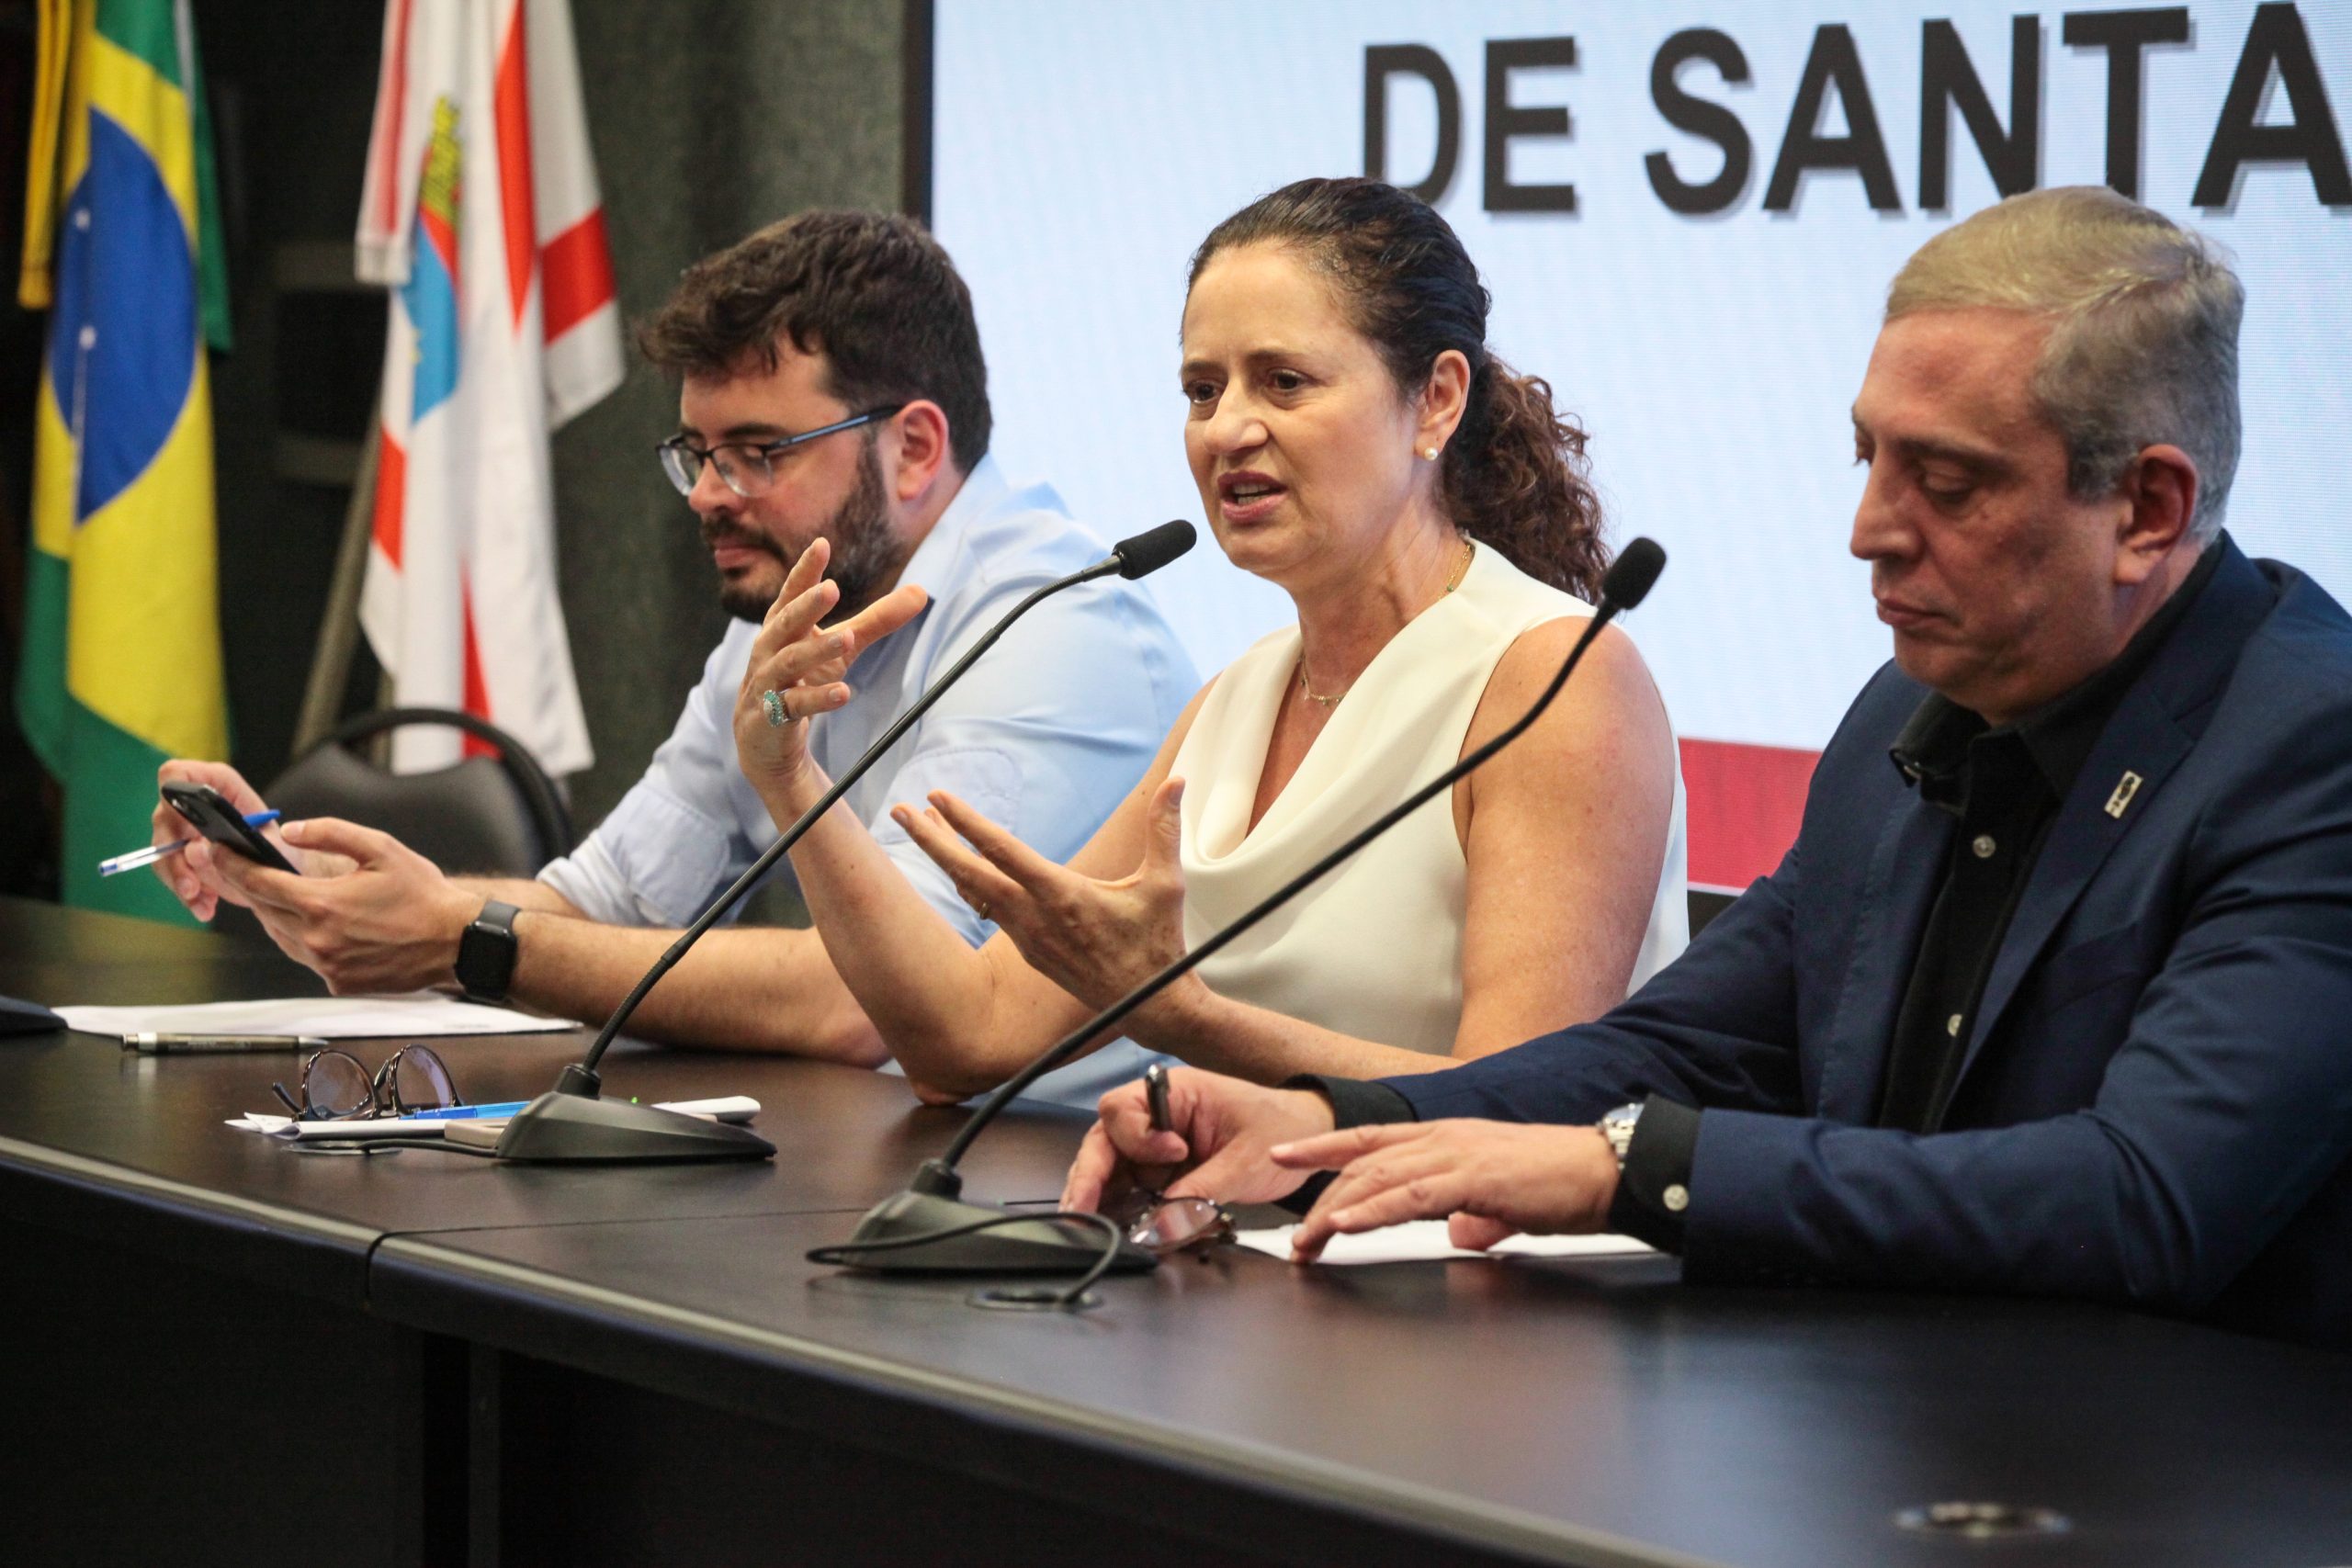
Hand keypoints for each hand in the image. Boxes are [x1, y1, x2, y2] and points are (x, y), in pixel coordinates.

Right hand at [150, 759, 335, 919]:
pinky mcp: (183, 855)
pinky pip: (172, 874)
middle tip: (192, 888)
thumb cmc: (283, 848)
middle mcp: (195, 803)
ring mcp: (185, 829)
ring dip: (180, 881)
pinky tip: (206, 907)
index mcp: (218, 785)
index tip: (184, 831)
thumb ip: (237, 846)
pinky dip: (187, 894)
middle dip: (175, 858)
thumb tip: (195, 849)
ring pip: (164, 852)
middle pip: (164, 821)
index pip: (177, 775)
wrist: (287, 870)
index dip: (171, 797)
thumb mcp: (273, 845)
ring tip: (203, 903)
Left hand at [191, 817, 480, 993]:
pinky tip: (320, 924)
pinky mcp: (337, 982)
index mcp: (322, 904)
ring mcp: (326, 964)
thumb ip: (331, 833)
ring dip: (276, 914)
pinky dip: (302, 937)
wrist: (455, 941)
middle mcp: (317, 939)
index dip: (231, 864)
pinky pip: (303, 956)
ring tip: (287, 895)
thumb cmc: (424, 895)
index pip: (258, 882)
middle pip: (263, 910)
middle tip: (249, 868)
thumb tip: (291, 832)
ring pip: (279, 936)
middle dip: (253, 887)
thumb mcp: (381, 848)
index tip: (216, 850)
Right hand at [732, 536, 926, 804]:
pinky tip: (843, 693)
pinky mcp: (770, 718)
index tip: (821, 545)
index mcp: (783, 628)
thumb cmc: (802, 681)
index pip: (791, 595)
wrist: (765, 741)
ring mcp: (766, 684)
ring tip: (847, 639)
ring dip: (816, 651)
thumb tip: (921, 592)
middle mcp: (769, 651)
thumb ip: (876, 620)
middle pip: (786, 623)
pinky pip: (794, 706)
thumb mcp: (841, 649)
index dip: (804, 572)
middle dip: (806, 605)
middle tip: (830, 587)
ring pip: (788, 662)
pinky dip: (818, 699)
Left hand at [894, 776, 1191, 1017]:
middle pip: (969, 873)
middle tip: (901, 810)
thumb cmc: (1158, 943)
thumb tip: (1179, 781)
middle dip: (931, 840)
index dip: (967, 823)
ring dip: (947, 858)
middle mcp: (1036, 916)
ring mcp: (1028, 936)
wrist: (1149, 1005)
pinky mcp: (1029, 950)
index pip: (1003, 851)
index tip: (939, 798)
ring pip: (975, 891)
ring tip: (923, 826)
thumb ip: (1165, 829)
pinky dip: (970, 884)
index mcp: (1063, 896)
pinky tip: (962, 868)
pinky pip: (990, 910)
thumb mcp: (1166, 884)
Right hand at [1060, 1066, 1333, 1214]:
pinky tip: (1113, 1227)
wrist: (1309, 1140)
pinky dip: (1121, 1208)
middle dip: (1091, 1175)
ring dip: (1099, 1195)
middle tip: (1081, 1209)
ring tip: (1088, 1224)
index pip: (1124, 1109)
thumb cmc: (1283, 1129)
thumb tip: (1163, 1224)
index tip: (1172, 1156)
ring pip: (1111, 1167)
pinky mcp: (1164, 1172)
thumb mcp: (1245, 1162)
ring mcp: (1158, 1146)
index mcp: (1177, 1093)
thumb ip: (1201, 1193)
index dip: (1137, 1138)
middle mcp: (1159, 1117)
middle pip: (1105, 1140)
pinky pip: (1132, 1188)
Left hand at [1272, 1120, 1620, 1261]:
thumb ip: (1478, 1217)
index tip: (1284, 1155)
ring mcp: (1456, 1154)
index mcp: (1446, 1139)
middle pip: (1362, 1161)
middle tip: (1294, 1235)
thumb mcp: (1505, 1203)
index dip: (1323, 1145)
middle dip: (1319, 1196)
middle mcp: (1443, 1138)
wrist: (1606, 1171)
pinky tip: (1347, 1224)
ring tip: (1308, 1240)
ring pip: (1377, 1177)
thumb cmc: (1562, 1184)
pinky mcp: (1474, 1177)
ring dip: (1336, 1211)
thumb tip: (1463, 1235)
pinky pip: (1411, 1195)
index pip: (1370, 1138)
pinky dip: (1373, 1210)